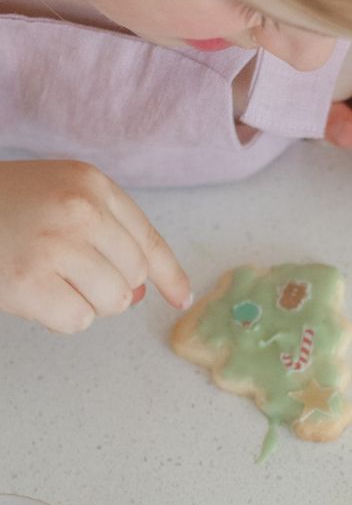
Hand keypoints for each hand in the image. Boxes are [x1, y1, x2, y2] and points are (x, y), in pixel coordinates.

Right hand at [0, 161, 190, 332]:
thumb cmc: (2, 207)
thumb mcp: (58, 197)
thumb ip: (107, 236)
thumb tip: (141, 294)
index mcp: (91, 183)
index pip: (148, 240)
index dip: (168, 274)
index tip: (181, 298)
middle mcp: (80, 209)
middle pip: (133, 277)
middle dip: (107, 284)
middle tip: (63, 269)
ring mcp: (55, 245)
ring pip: (112, 303)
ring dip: (84, 301)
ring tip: (47, 277)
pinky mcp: (29, 282)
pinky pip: (78, 320)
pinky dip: (58, 316)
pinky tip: (32, 292)